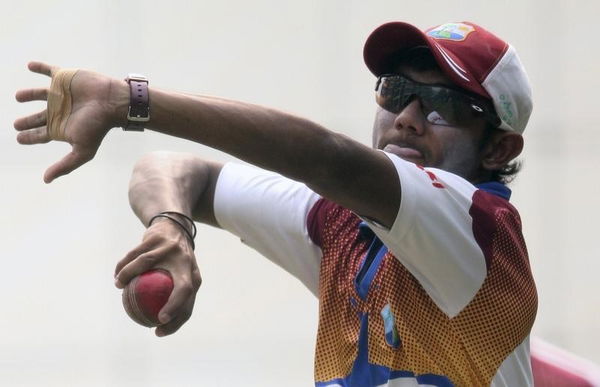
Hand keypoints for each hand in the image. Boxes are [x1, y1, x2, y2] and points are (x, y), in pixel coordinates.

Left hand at [14, 62, 127, 182]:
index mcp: (61, 127)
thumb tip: (46, 180)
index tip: (19, 138)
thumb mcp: (81, 150)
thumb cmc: (98, 126)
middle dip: (27, 121)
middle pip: (38, 117)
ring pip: (39, 94)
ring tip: (18, 97)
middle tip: (17, 125)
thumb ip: (64, 165)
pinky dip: (39, 67)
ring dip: (28, 95)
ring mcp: (60, 94)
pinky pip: (49, 70)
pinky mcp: (64, 78)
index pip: (40, 134)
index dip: (29, 137)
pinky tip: (30, 65)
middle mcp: (59, 111)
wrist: (111, 102)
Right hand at [114, 218, 201, 336]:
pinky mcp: (156, 238)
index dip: (178, 318)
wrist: (174, 226)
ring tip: (118, 286)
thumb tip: (155, 326)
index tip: (159, 330)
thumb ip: (171, 295)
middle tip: (156, 319)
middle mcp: (186, 262)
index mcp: (193, 274)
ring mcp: (171, 249)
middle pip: (183, 288)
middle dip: (174, 306)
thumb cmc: (175, 260)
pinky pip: (135, 254)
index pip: (189, 300)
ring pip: (145, 264)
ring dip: (129, 275)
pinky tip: (117, 275)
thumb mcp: (179, 273)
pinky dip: (124, 265)